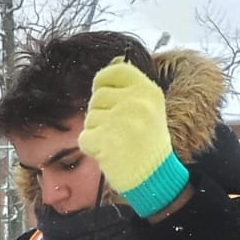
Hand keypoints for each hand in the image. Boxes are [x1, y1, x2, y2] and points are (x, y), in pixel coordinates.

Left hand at [77, 59, 189, 217]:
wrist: (155, 177)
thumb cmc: (147, 144)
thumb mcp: (149, 109)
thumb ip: (130, 89)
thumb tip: (111, 63)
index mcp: (148, 91)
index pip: (116, 70)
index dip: (103, 79)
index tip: (101, 89)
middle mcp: (136, 101)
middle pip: (98, 96)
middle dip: (99, 112)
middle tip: (116, 129)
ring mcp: (121, 120)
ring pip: (90, 118)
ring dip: (96, 132)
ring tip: (116, 142)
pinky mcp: (107, 139)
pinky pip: (84, 137)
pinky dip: (91, 148)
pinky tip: (109, 153)